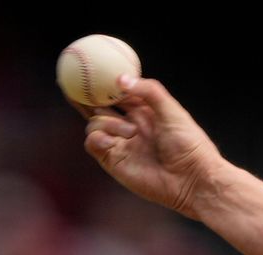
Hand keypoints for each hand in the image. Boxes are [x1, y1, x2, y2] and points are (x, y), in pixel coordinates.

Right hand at [79, 75, 223, 219]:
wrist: (192, 180)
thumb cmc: (189, 145)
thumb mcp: (173, 111)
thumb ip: (149, 91)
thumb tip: (120, 79)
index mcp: (145, 112)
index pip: (118, 93)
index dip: (103, 83)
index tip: (87, 68)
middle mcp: (130, 126)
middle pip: (99, 107)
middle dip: (84, 96)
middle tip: (70, 84)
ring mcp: (121, 143)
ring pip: (95, 123)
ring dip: (107, 123)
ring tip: (131, 133)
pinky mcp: (114, 161)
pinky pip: (93, 143)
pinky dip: (97, 138)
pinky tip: (110, 142)